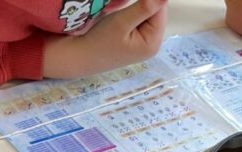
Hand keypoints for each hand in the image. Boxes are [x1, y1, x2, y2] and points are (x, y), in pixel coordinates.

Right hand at [44, 0, 167, 77]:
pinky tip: (124, 15)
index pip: (161, 8)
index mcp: (153, 43)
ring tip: (123, 14)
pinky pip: (142, 18)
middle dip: (144, 2)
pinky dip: (135, 11)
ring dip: (139, 5)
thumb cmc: (98, 42)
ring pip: (149, 12)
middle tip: (124, 10)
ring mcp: (145, 42)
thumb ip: (145, 7)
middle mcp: (153, 44)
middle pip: (157, 10)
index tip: (131, 2)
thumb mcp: (121, 22)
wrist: (80, 57)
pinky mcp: (137, 39)